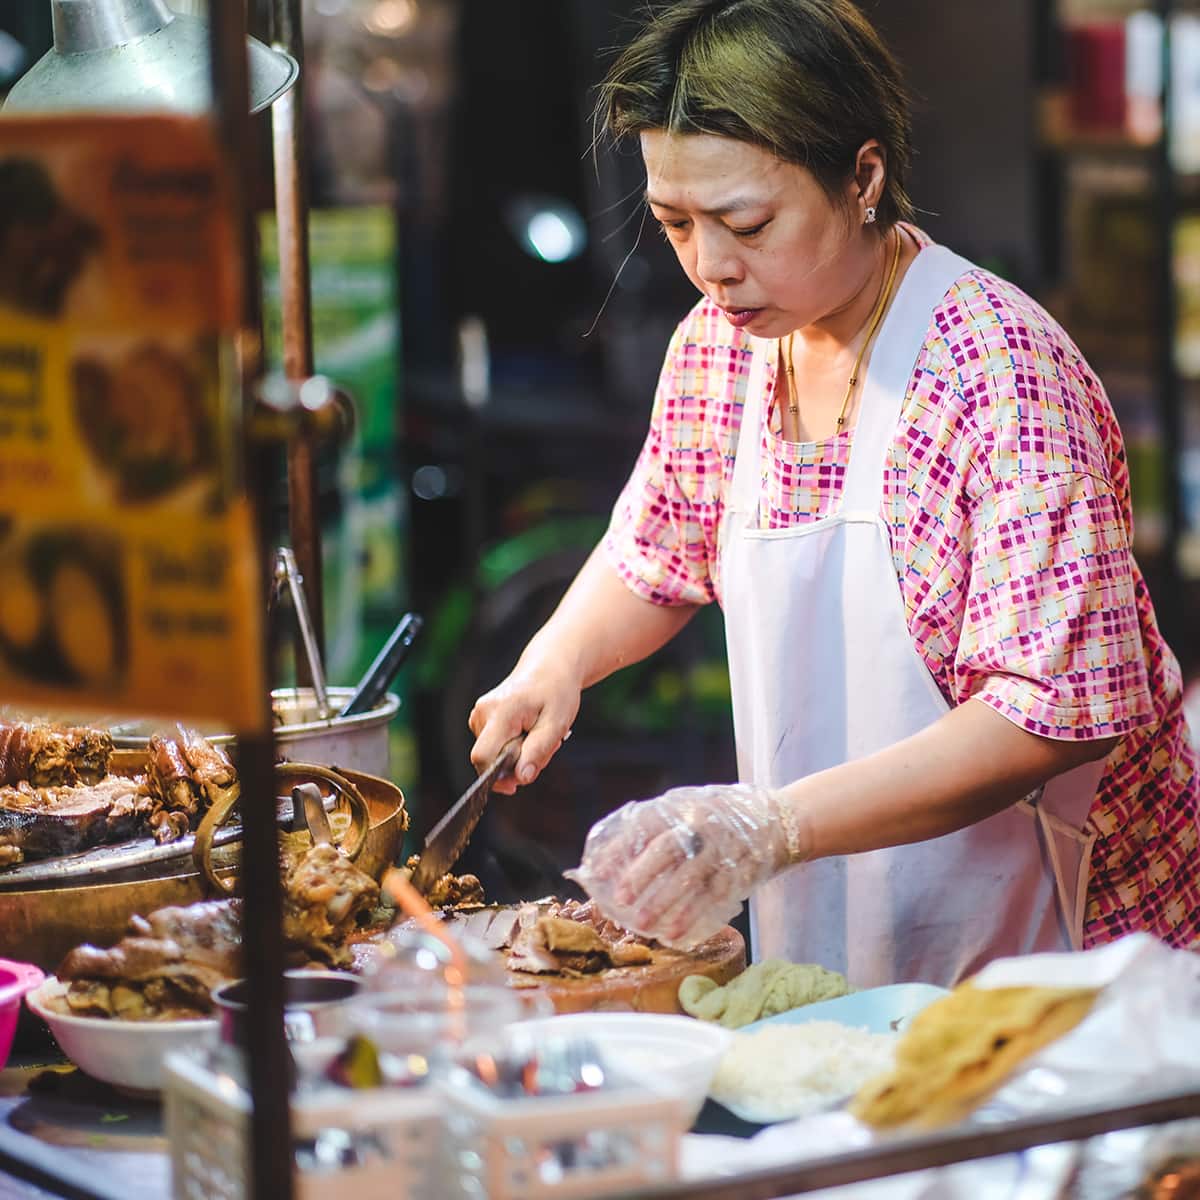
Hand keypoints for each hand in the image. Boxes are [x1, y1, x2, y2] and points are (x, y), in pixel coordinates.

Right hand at [468, 658, 580, 793]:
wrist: (550, 668)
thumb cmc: (556, 692)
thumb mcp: (556, 724)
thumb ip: (537, 752)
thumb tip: (520, 778)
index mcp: (501, 712)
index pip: (483, 756)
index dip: (496, 778)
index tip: (516, 785)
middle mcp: (483, 712)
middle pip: (488, 759)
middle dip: (515, 764)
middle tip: (544, 747)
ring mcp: (479, 714)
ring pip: (492, 754)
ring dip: (517, 755)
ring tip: (538, 735)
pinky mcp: (481, 718)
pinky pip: (493, 746)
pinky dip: (512, 747)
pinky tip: (527, 732)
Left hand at [565, 783, 792, 948]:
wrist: (781, 822)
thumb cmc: (723, 818)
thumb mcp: (692, 808)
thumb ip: (660, 827)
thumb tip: (614, 860)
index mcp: (684, 807)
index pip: (645, 825)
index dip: (619, 847)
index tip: (596, 870)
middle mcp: (703, 825)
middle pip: (668, 849)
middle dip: (641, 875)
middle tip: (619, 899)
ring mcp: (724, 849)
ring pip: (691, 878)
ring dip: (666, 904)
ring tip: (644, 925)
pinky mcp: (741, 872)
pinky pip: (714, 898)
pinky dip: (693, 917)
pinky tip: (674, 934)